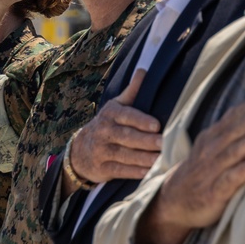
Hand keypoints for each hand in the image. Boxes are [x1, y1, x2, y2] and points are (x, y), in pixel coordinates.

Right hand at [67, 71, 160, 185]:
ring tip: (161, 159)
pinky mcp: (103, 168)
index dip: (141, 121)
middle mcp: (105, 131)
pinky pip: (120, 170)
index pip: (127, 116)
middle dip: (147, 141)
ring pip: (125, 155)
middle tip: (164, 143)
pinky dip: (134, 172)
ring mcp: (102, 151)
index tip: (156, 125)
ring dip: (144, 158)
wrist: (80, 150)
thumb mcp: (115, 106)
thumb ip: (131, 91)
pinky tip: (147, 172)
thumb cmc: (107, 124)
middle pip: (127, 137)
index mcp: (111, 114)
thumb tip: (143, 71)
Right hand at [157, 90, 244, 229]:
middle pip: (237, 129)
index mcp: (214, 135)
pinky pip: (228, 180)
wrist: (174, 201)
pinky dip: (242, 171)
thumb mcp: (214, 146)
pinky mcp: (213, 192)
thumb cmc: (204, 171)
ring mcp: (211, 170)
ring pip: (234, 152)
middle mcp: (212, 149)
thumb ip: (235, 131)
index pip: (236, 115)